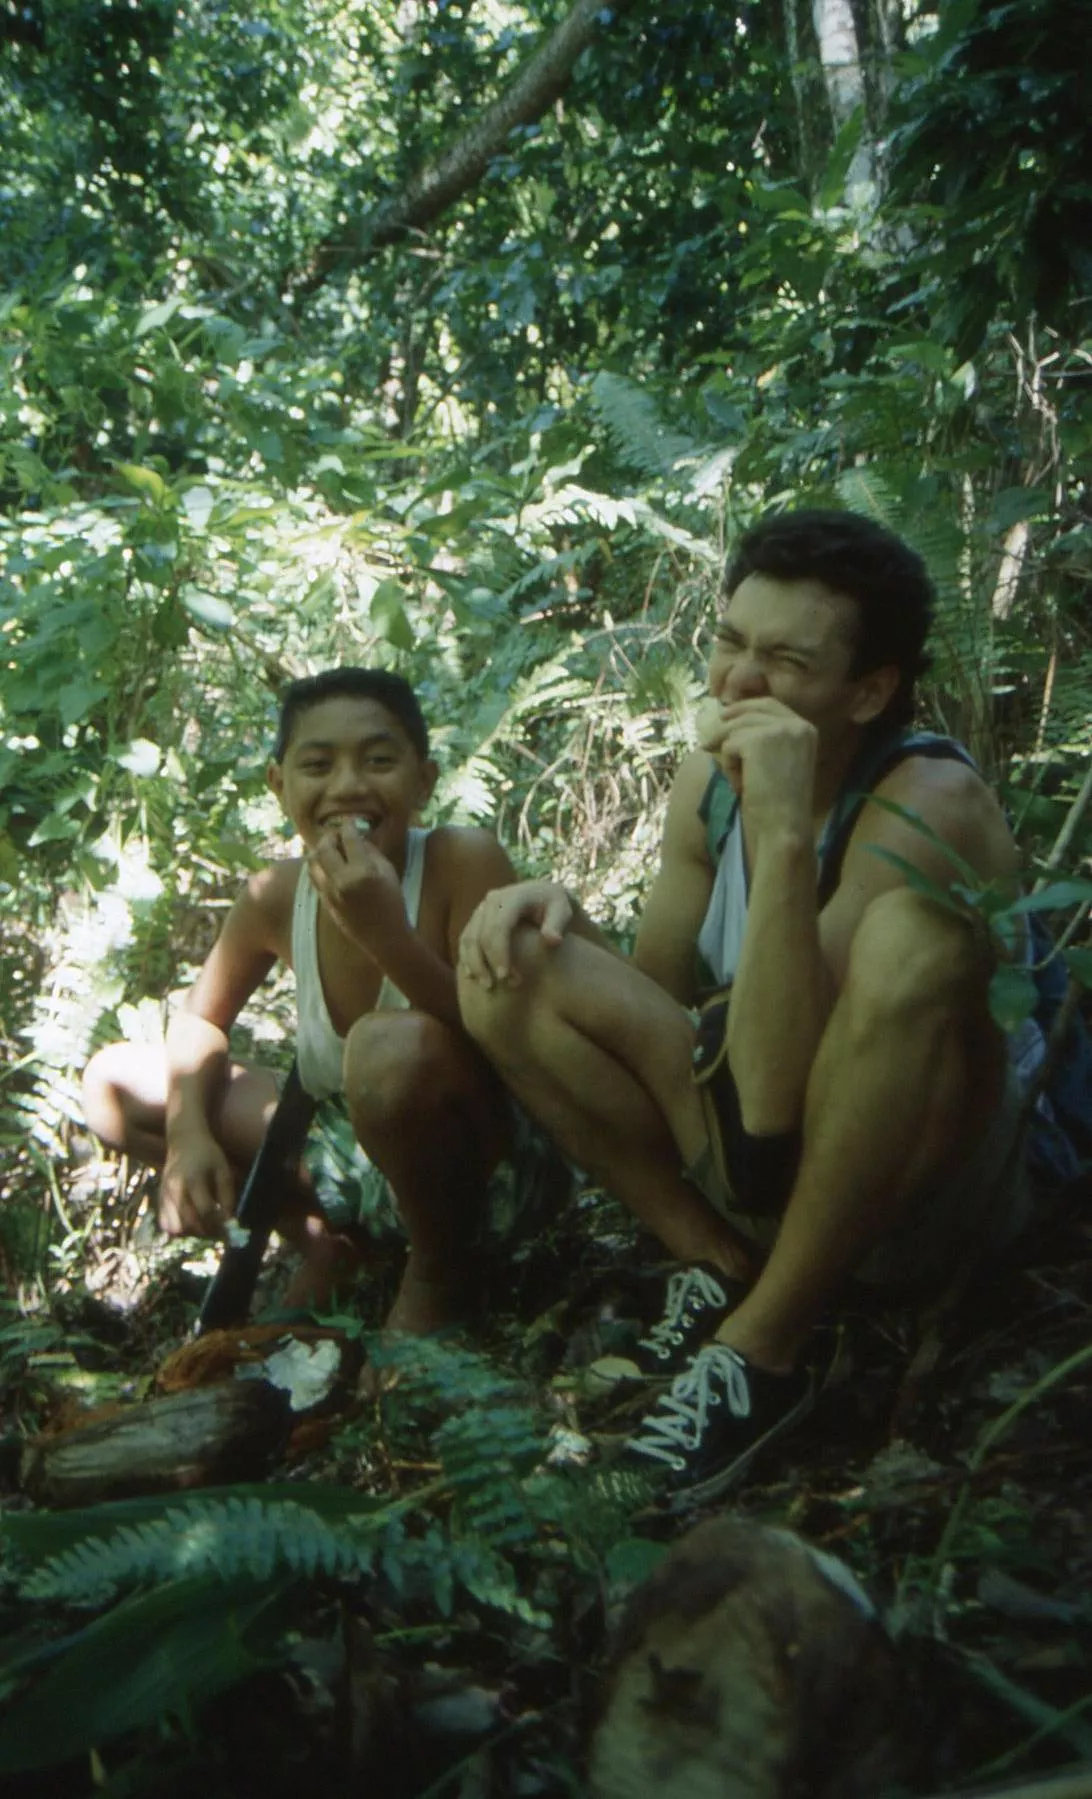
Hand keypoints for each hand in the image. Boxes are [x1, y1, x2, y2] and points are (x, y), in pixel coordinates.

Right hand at [159, 1132, 234, 1236]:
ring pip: (176, 1228)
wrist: (183, 1140)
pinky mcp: (159, 1199)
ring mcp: (164, 1195)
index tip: (228, 1227)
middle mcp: (175, 1189)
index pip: (205, 1210)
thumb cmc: (208, 1153)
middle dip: (206, 1231)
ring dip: (192, 1232)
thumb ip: (227, 1195)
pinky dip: (179, 1229)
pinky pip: (165, 1224)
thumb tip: (229, 1221)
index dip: (218, 1223)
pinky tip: (191, 1222)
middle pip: (189, 1222)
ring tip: (205, 1226)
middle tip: (219, 1231)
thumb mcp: (223, 1169)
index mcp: (193, 1179)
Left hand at [307, 820, 407, 956]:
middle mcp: (342, 881)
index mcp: (362, 872)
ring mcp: (330, 892)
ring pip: (313, 862)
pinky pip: (314, 877)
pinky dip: (318, 866)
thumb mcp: (388, 872)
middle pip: (325, 848)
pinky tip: (327, 865)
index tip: (350, 823)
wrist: (385, 937)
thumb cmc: (393, 903)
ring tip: (330, 848)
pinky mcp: (324, 901)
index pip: (349, 839)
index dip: (348, 827)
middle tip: (337, 834)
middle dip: (330, 836)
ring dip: (319, 851)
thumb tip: (357, 837)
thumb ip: (371, 852)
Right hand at [458, 880, 573, 987]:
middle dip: (485, 963)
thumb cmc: (555, 907)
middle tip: (496, 986)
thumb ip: (558, 924)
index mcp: (512, 897)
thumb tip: (552, 940)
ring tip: (487, 986)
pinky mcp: (476, 919)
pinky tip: (474, 977)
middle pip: (480, 935)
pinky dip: (467, 959)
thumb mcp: (562, 911)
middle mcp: (492, 900)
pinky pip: (465, 940)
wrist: (542, 896)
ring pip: (468, 939)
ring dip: (474, 964)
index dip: (499, 953)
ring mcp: (481, 909)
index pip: (499, 927)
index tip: (505, 977)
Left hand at [709, 697, 815, 832]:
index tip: (726, 715)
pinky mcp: (759, 740)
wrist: (784, 826)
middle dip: (726, 723)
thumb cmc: (779, 802)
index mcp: (806, 728)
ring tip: (739, 780)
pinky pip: (729, 745)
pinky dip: (729, 766)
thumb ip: (766, 739)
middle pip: (750, 711)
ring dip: (729, 754)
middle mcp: (796, 724)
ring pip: (736, 729)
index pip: (770, 704)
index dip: (745, 707)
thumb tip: (729, 719)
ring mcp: (779, 730)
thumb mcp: (779, 762)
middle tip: (708, 740)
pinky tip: (741, 785)